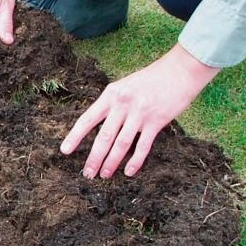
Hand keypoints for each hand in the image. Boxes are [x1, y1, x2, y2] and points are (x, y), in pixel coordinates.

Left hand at [60, 43, 219, 177]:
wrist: (181, 70)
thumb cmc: (150, 79)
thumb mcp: (124, 87)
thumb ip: (111, 105)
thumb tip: (97, 128)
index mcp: (111, 95)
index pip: (87, 119)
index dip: (75, 136)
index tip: (65, 151)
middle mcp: (123, 105)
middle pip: (103, 137)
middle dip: (94, 158)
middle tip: (87, 174)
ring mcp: (140, 113)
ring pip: (121, 145)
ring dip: (111, 163)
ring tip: (104, 175)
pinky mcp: (157, 122)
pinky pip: (142, 146)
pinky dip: (135, 161)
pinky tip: (128, 172)